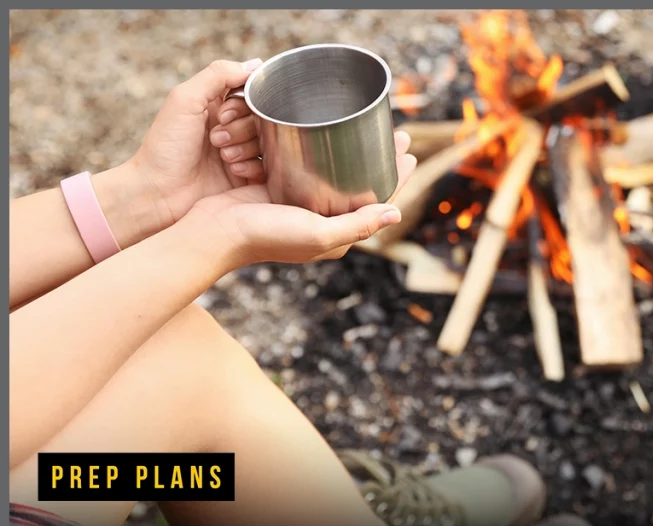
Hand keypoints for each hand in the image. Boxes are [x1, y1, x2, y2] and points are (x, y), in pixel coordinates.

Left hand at [130, 58, 267, 226]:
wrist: (159, 192)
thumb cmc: (166, 145)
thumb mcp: (185, 99)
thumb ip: (218, 74)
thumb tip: (256, 64)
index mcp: (216, 105)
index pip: (251, 93)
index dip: (243, 103)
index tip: (224, 114)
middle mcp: (231, 127)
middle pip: (261, 117)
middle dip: (241, 128)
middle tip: (216, 139)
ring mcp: (241, 152)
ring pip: (267, 141)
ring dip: (245, 147)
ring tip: (222, 157)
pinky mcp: (247, 178)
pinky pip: (267, 166)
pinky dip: (251, 166)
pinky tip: (233, 171)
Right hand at [182, 144, 416, 266]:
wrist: (212, 233)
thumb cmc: (264, 237)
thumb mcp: (318, 233)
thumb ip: (357, 225)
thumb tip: (397, 213)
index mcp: (337, 234)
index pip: (378, 203)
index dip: (396, 178)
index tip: (408, 151)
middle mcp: (323, 221)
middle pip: (361, 186)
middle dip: (380, 160)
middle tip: (397, 134)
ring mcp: (301, 204)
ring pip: (338, 175)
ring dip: (356, 153)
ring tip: (370, 129)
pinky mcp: (280, 189)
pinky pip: (310, 169)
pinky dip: (324, 153)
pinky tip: (330, 133)